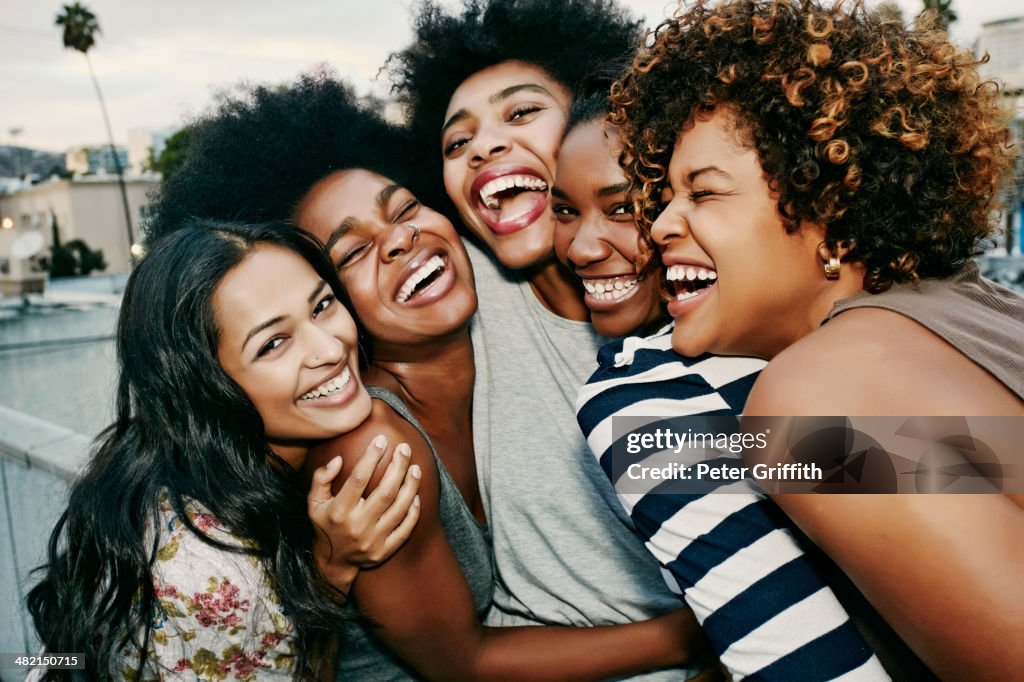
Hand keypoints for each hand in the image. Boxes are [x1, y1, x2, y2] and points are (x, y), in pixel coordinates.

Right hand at [308, 435, 421, 591]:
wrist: (332, 562)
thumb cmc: (325, 524)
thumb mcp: (313, 503)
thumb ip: (321, 479)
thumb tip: (338, 459)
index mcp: (339, 511)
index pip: (359, 478)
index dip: (372, 457)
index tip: (381, 440)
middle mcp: (357, 526)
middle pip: (385, 492)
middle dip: (398, 467)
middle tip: (405, 448)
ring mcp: (372, 540)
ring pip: (399, 509)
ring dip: (411, 486)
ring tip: (415, 468)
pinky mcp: (384, 551)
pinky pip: (405, 529)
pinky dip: (413, 511)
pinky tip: (417, 495)